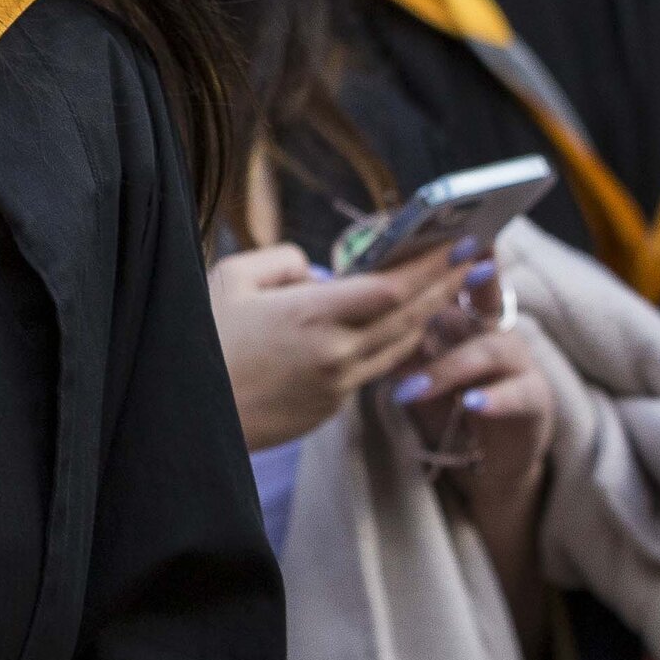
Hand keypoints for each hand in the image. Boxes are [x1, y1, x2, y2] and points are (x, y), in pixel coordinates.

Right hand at [206, 241, 464, 447]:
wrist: (184, 418)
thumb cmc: (199, 339)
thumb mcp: (229, 279)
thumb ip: (281, 261)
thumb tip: (317, 270)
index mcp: (311, 314)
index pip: (392, 286)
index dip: (432, 264)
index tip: (460, 241)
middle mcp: (334, 352)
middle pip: (410, 315)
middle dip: (446, 284)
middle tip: (475, 257)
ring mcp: (336, 385)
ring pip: (399, 346)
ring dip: (428, 316)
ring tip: (448, 288)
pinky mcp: (330, 409)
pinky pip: (371, 371)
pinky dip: (392, 346)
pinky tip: (402, 328)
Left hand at [396, 260, 556, 637]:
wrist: (478, 463)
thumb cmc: (445, 405)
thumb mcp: (419, 367)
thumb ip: (402, 337)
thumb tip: (359, 304)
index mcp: (466, 319)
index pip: (460, 277)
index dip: (456, 254)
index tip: (442, 232)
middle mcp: (497, 332)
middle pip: (488, 298)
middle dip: (474, 279)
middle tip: (450, 275)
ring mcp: (520, 366)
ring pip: (489, 351)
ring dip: (449, 367)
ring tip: (410, 388)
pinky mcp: (535, 402)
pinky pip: (518, 395)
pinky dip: (493, 398)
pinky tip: (472, 404)